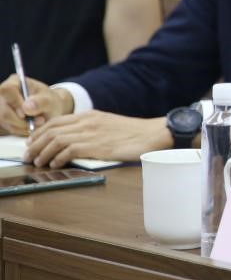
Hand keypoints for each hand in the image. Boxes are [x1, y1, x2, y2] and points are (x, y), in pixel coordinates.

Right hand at [0, 74, 71, 135]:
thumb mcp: (51, 101)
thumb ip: (41, 102)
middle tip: (40, 121)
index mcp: (15, 81)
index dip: (15, 104)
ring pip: (4, 120)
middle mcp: (4, 93)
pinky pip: (8, 127)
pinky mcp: (2, 118)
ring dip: (22, 126)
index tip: (26, 114)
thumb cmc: (50, 102)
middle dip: (21, 120)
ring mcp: (1, 106)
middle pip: (3, 110)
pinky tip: (31, 126)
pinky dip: (21, 130)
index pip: (7, 90)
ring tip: (39, 122)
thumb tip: (27, 107)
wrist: (49, 110)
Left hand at [26, 113, 170, 167]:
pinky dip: (58, 158)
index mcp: (90, 115)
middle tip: (28, 155)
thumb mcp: (108, 125)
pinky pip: (70, 150)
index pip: (55, 121)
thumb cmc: (134, 133)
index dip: (39, 133)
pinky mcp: (98, 146)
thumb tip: (72, 141)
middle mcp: (88, 122)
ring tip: (38, 162)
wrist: (153, 134)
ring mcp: (93, 133)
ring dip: (43, 152)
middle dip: (35, 144)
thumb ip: (90, 129)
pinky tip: (55, 164)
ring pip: (56, 140)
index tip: (32, 143)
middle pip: (51, 130)